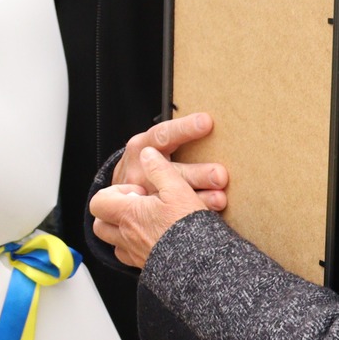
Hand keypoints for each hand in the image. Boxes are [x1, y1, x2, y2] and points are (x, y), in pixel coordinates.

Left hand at [91, 147, 209, 269]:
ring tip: (143, 221)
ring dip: (121, 231)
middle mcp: (126, 237)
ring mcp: (134, 254)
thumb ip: (159, 169)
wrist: (200, 265)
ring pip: (113, 243)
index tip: (137, 191)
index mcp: (128, 215)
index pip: (99, 201)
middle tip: (135, 206)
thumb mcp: (177, 189)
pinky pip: (129, 257)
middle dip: (112, 213)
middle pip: (100, 224)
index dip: (114, 193)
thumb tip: (147, 154)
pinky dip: (134, 247)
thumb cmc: (187, 228)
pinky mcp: (146, 268)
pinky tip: (153, 239)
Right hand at [110, 112, 227, 208]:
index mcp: (142, 145)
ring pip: (170, 197)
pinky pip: (168, 216)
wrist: (118, 190)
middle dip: (197, 173)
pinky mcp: (145, 213)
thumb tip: (209, 125)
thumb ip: (173, 140)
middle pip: (171, 170)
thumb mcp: (151, 145)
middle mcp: (140, 169)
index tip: (206, 122)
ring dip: (197, 199)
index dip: (184, 129)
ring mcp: (141, 194)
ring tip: (220, 199)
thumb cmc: (144, 162)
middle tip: (220, 175)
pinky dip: (188, 216)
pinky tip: (207, 217)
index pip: (163, 135)